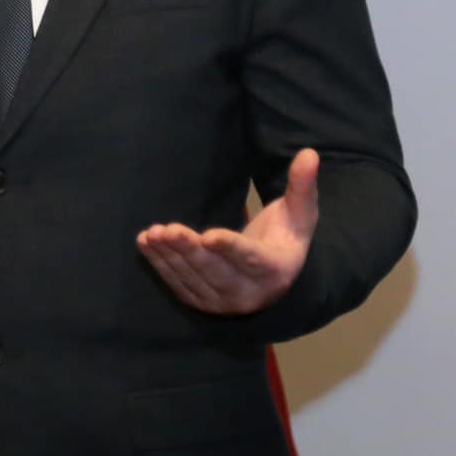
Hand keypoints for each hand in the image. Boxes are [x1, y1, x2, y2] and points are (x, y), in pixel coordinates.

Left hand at [136, 149, 320, 315]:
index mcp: (275, 271)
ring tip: (152, 234)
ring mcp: (221, 301)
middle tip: (168, 230)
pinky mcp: (201, 301)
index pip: (251, 259)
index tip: (210, 235)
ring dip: (169, 256)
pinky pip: (178, 284)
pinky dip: (160, 264)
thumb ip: (302, 185)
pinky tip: (146, 243)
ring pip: (192, 278)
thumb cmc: (287, 236)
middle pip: (215, 271)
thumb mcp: (300, 212)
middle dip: (190, 251)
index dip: (230, 248)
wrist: (275, 278)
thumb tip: (309, 153)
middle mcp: (248, 293)